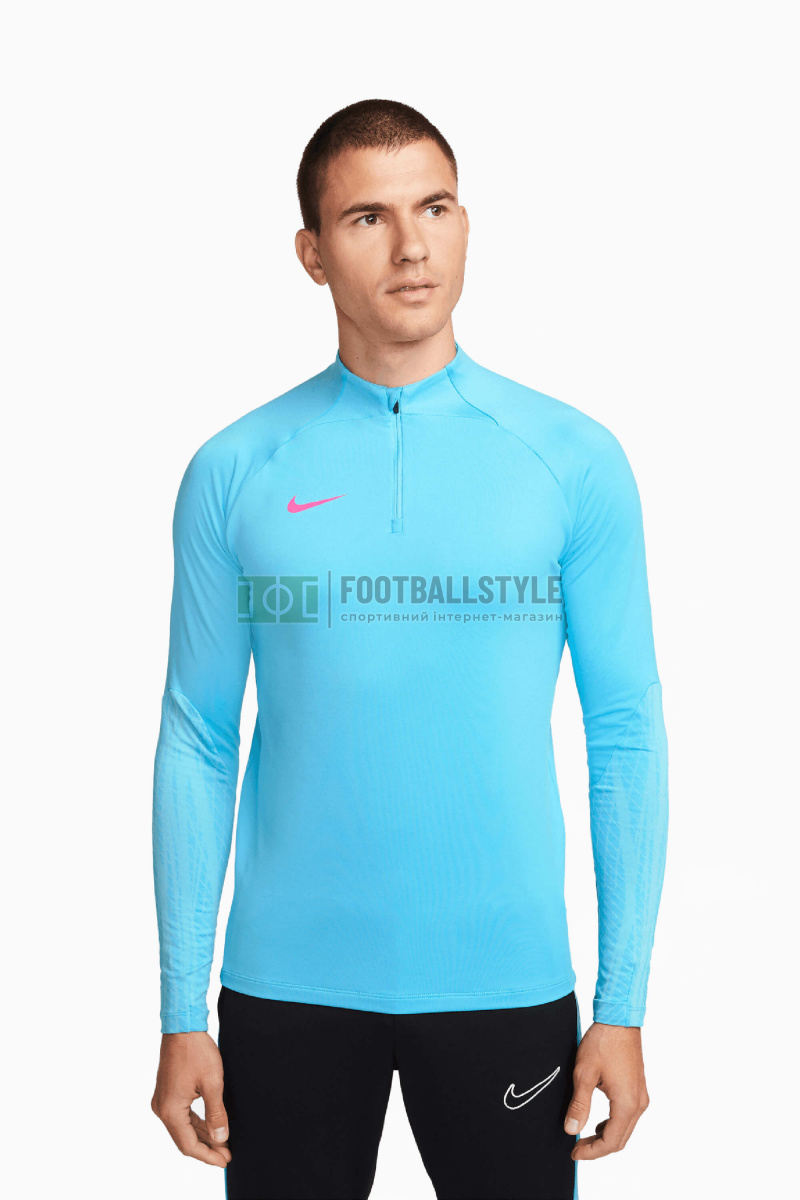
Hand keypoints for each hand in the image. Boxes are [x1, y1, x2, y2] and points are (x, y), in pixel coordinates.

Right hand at [151, 1031, 231, 1166]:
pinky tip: (211, 1126)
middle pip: (184, 1139)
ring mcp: (163, 1100)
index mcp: (170, 1110)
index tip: (225, 1161)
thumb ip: (216, 1114)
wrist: (183, 1027)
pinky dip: (196, 1122)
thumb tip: (220, 1139)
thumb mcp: (213, 1083)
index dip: (208, 1156)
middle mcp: (162, 1109)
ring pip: (183, 1127)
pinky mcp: (168, 1092)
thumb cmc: (197, 1051)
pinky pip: (182, 1115)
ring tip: (222, 1143)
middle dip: (207, 1148)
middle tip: (227, 1154)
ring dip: (202, 1136)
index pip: (188, 1145)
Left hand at [564, 1021, 649, 1159]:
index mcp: (627, 1104)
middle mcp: (639, 1104)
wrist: (619, 1020)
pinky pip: (628, 1117)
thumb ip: (579, 1105)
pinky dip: (613, 1125)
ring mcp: (641, 1096)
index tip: (574, 1153)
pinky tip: (598, 1122)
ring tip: (584, 1137)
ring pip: (625, 1129)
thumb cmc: (602, 1043)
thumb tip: (572, 1130)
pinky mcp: (638, 1088)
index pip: (611, 1142)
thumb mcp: (584, 1074)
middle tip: (576, 1148)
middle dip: (598, 1148)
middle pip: (620, 1139)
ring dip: (606, 1137)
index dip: (592, 1152)